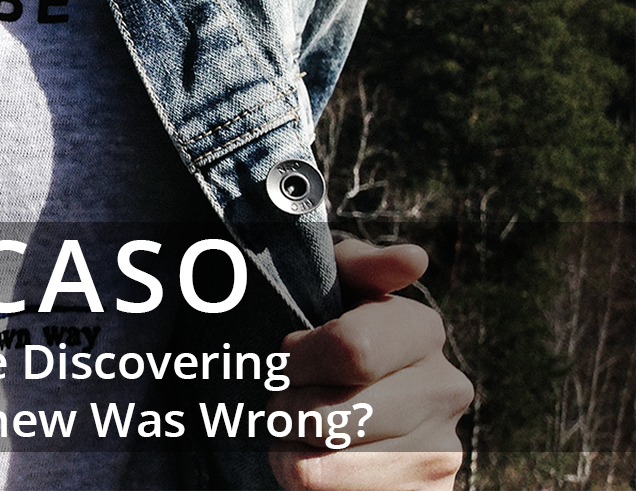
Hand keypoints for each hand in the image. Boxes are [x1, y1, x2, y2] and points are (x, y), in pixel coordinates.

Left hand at [268, 239, 472, 490]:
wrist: (328, 397)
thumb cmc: (318, 326)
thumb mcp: (330, 282)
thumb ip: (361, 264)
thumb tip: (413, 259)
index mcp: (422, 330)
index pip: (351, 350)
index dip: (297, 358)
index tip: (286, 356)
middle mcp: (445, 391)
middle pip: (329, 417)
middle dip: (285, 409)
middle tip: (282, 399)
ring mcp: (440, 452)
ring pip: (326, 470)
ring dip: (290, 453)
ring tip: (297, 432)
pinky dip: (314, 484)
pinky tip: (319, 463)